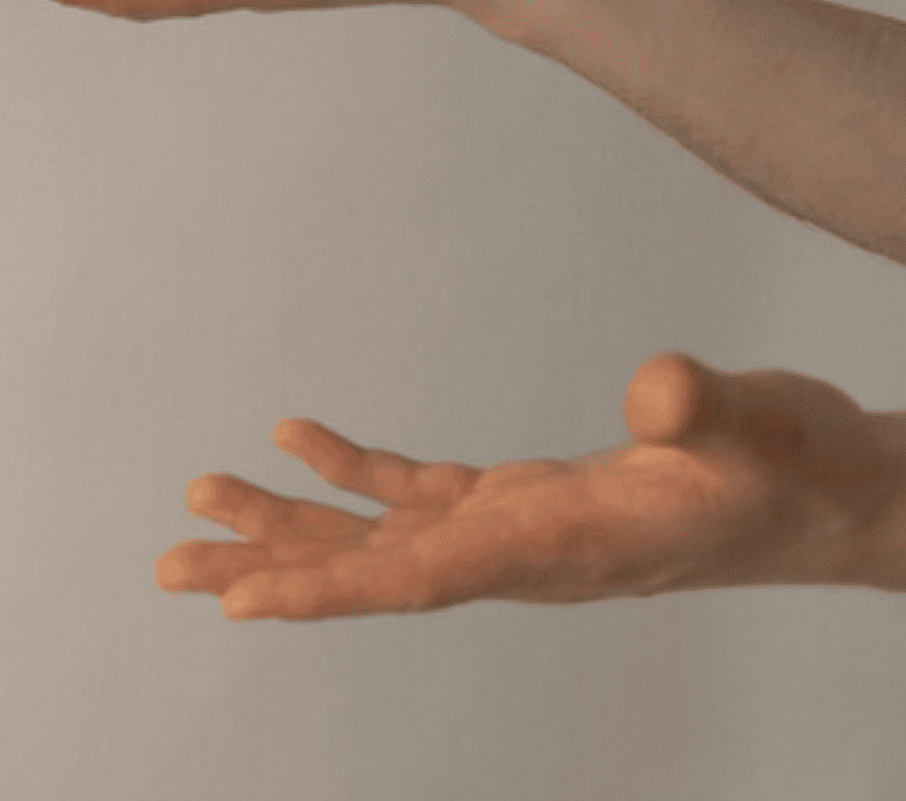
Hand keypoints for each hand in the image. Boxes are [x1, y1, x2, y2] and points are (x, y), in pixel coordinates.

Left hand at [155, 352, 897, 620]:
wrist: (826, 500)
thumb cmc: (798, 469)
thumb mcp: (765, 429)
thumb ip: (706, 413)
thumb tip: (659, 390)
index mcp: (557, 546)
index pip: (421, 580)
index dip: (327, 591)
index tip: (239, 606)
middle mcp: (518, 553)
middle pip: (370, 571)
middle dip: (270, 567)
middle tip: (169, 566)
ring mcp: (513, 529)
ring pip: (379, 537)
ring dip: (289, 521)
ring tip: (199, 498)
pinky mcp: (521, 498)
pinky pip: (416, 493)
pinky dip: (350, 472)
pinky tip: (294, 438)